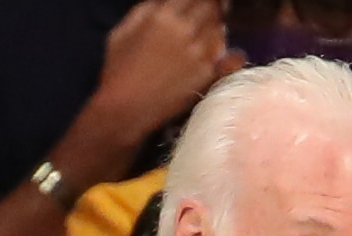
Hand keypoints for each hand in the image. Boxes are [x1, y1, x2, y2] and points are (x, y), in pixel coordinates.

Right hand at [90, 0, 230, 148]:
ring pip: (221, 30)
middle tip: (216, 7)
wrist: (127, 108)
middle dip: (214, 6)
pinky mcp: (207, 75)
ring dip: (220, 26)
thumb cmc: (119, 69)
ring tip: (217, 26)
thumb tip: (165, 1)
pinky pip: (230, 59)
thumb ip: (146, 10)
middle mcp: (185, 32)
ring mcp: (199, 54)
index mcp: (163, 16)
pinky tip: (232, 52)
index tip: (201, 1)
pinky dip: (233, 53)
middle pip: (211, 8)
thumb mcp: (123, 30)